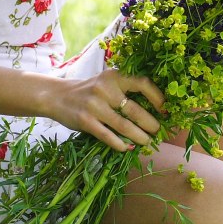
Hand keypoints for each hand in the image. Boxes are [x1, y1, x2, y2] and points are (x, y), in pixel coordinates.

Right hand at [48, 70, 165, 151]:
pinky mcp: (85, 121)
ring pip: (124, 126)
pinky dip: (120, 144)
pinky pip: (108, 136)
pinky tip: (127, 147)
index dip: (157, 98)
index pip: (142, 83)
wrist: (56, 96)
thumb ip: (124, 90)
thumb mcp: (106, 82)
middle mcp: (105, 89)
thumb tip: (153, 110)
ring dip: (139, 137)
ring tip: (147, 142)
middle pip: (135, 110)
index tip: (165, 110)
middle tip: (158, 131)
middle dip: (151, 124)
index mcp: (114, 76)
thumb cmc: (89, 90)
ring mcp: (94, 105)